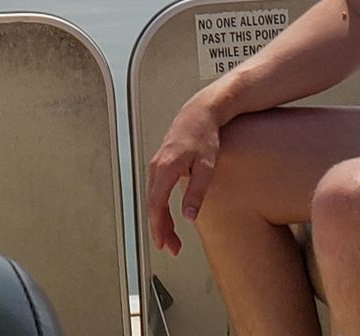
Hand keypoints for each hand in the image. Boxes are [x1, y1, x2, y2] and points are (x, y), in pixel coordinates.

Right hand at [146, 96, 222, 255]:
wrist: (201, 111)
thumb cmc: (205, 134)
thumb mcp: (207, 165)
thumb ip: (196, 191)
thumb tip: (188, 216)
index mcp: (166, 168)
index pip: (156, 206)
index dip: (158, 228)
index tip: (164, 244)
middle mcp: (157, 166)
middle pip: (153, 206)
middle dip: (160, 229)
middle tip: (171, 247)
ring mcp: (157, 164)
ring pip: (154, 199)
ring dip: (160, 219)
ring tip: (171, 237)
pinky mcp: (162, 163)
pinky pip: (157, 190)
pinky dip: (160, 206)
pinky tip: (169, 216)